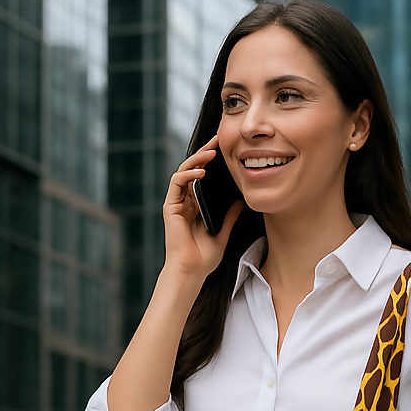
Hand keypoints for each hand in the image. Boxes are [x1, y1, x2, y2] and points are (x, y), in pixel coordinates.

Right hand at [163, 138, 242, 280]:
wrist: (191, 271)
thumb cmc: (204, 259)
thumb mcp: (223, 233)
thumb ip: (230, 217)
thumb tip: (241, 202)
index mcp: (195, 207)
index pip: (202, 178)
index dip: (211, 163)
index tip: (225, 150)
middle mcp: (184, 203)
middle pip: (192, 170)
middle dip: (204, 153)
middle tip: (218, 139)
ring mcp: (176, 204)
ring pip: (183, 172)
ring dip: (196, 159)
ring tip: (211, 152)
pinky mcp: (170, 207)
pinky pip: (176, 182)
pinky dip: (188, 174)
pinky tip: (202, 172)